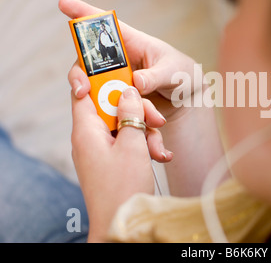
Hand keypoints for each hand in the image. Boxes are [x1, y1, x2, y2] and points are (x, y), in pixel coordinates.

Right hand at [59, 0, 198, 121]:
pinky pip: (108, 106)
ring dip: (100, 100)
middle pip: (88, 62)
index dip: (84, 13)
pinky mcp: (118, 99)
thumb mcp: (173, 72)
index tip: (63, 3)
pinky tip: (136, 122)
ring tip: (118, 112)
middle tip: (82, 88)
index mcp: (133, 43)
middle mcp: (119, 61)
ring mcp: (116, 80)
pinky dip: (117, 115)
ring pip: (94, 87)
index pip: (106, 25)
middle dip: (80, 74)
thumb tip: (136, 81)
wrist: (187, 100)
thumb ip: (155, 76)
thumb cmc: (181, 74)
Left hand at [71, 86, 154, 241]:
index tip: (120, 74)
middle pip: (110, 108)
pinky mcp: (111, 161)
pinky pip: (126, 142)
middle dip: (137, 111)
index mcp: (86, 131)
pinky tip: (159, 156)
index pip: (83, 92)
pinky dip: (142, 145)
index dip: (98, 79)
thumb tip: (128, 91)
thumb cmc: (123, 187)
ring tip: (160, 150)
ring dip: (145, 132)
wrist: (121, 223)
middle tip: (158, 121)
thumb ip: (130, 113)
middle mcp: (89, 138)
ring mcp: (100, 150)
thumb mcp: (132, 144)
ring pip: (123, 126)